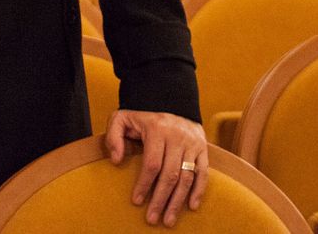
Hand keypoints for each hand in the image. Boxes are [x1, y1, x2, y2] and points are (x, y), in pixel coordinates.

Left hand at [103, 109, 208, 226]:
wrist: (170, 97)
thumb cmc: (142, 114)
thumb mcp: (122, 118)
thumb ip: (114, 136)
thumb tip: (116, 160)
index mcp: (157, 129)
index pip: (152, 164)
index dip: (144, 185)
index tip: (137, 202)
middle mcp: (177, 136)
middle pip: (170, 175)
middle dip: (160, 200)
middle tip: (152, 219)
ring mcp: (192, 143)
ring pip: (187, 177)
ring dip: (178, 201)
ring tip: (169, 220)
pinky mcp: (202, 148)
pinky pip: (203, 172)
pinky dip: (199, 191)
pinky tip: (191, 206)